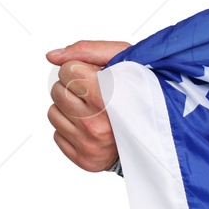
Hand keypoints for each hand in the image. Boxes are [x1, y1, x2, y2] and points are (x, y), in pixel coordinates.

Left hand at [47, 40, 129, 171]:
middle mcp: (98, 124)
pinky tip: (89, 125)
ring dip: (68, 108)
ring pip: (53, 112)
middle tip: (91, 91)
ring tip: (91, 108)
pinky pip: (57, 135)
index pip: (69, 71)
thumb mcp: (126, 60)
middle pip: (57, 91)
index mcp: (110, 97)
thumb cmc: (140, 93)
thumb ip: (88, 50)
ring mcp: (89, 144)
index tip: (92, 74)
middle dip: (71, 86)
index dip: (79, 68)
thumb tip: (53, 56)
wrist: (155, 131)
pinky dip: (70, 128)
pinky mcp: (83, 158)